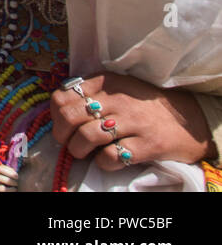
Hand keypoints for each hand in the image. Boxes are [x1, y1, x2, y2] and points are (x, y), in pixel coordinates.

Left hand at [51, 73, 214, 170]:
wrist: (189, 119)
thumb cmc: (144, 105)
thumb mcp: (116, 88)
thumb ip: (89, 92)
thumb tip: (59, 109)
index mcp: (105, 82)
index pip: (62, 96)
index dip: (55, 115)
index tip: (62, 125)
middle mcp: (117, 99)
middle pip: (69, 116)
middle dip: (62, 135)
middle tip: (68, 142)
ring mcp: (133, 122)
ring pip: (86, 136)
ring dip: (78, 150)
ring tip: (84, 153)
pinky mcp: (147, 144)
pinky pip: (111, 156)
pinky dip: (103, 162)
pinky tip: (107, 159)